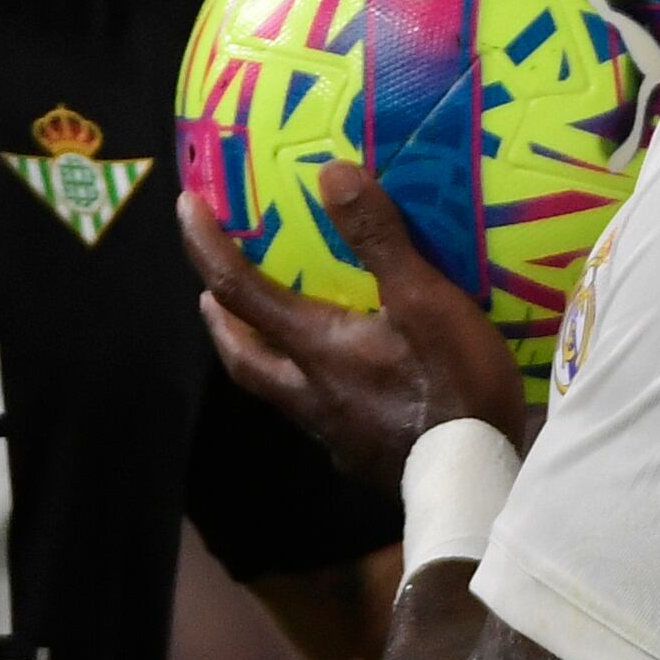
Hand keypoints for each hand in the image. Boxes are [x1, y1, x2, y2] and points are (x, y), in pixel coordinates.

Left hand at [179, 160, 529, 484]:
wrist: (474, 486)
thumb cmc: (451, 386)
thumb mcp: (425, 300)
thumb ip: (379, 238)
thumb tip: (330, 173)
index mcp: (315, 348)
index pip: (240, 291)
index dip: (207, 247)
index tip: (185, 207)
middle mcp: (309, 394)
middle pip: (241, 357)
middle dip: (219, 319)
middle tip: (209, 292)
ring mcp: (333, 433)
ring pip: (277, 389)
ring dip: (260, 354)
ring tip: (270, 329)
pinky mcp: (361, 457)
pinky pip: (318, 414)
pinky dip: (310, 387)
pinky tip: (341, 383)